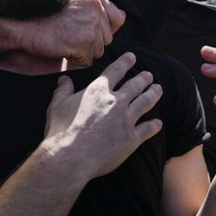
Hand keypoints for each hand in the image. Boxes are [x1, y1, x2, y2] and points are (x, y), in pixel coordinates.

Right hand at [24, 0, 125, 65]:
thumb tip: (120, 20)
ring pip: (98, 51)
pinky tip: (62, 48)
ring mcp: (91, 23)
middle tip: (70, 36)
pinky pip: (87, 61)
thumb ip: (96, 10)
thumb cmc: (45, 17)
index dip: (105, 30)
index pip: (119, 18)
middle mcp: (96, 7)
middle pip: (108, 38)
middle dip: (92, 43)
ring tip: (65, 41)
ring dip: (83, 52)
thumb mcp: (75, 4)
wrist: (23, 24)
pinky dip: (75, 59)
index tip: (87, 31)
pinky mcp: (84, 40)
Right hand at [44, 52, 162, 178]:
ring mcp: (126, 119)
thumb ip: (63, 91)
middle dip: (144, 79)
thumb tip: (64, 79)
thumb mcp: (57, 106)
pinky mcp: (131, 138)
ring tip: (158, 89)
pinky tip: (158, 123)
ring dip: (153, 94)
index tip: (132, 57)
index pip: (116, 71)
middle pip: (135, 85)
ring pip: (145, 103)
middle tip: (149, 75)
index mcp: (98, 90)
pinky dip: (154, 125)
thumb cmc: (61, 131)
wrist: (71, 158)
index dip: (125, 62)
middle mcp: (116, 101)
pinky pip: (147, 128)